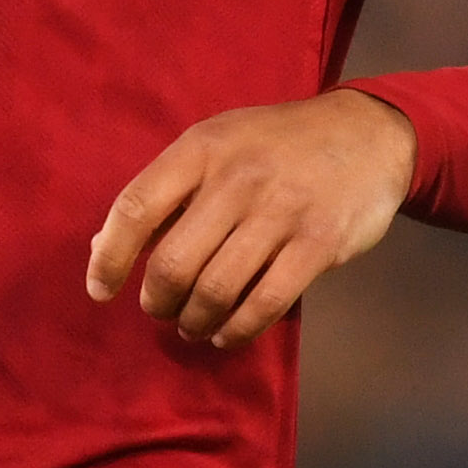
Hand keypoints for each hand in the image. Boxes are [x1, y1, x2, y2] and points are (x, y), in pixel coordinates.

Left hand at [85, 88, 417, 348]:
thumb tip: (103, 248)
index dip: (109, 257)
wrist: (367, 134)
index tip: (100, 290)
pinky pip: (264, 304)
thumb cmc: (276, 144)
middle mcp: (237, 178)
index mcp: (201, 148)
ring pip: (216, 291)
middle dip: (157, 300)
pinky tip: (226, 333)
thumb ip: (166, 193)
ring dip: (194, 321)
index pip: (136, 207)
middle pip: (173, 262)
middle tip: (160, 309)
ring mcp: (280, 212)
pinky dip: (236, 331)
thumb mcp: (217, 145)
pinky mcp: (317, 245)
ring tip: (191, 325)